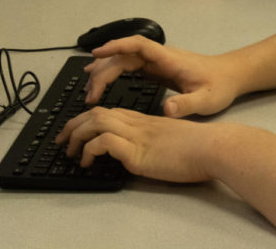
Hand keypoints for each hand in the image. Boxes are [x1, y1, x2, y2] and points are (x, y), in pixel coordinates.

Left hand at [55, 107, 213, 182]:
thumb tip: (145, 153)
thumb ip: (157, 142)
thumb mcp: (173, 140)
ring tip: (69, 152)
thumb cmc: (202, 147)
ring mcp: (137, 136)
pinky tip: (88, 162)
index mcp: (146, 121)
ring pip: (96, 122)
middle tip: (61, 140)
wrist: (215, 147)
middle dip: (73, 125)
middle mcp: (138, 124)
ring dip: (76, 136)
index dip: (87, 119)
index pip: (109, 112)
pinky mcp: (138, 151)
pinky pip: (104, 142)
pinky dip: (90, 150)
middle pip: (96, 113)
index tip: (75, 131)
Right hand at [83, 36, 240, 117]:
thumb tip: (167, 109)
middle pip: (125, 55)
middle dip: (103, 71)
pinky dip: (113, 72)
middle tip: (89, 95)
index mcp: (169, 59)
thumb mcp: (207, 99)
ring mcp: (158, 62)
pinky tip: (100, 80)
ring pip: (124, 60)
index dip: (116, 46)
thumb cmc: (221, 85)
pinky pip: (130, 67)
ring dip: (104, 71)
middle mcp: (160, 57)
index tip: (97, 55)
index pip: (138, 46)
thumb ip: (187, 104)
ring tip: (87, 90)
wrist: (232, 76)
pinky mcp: (157, 70)